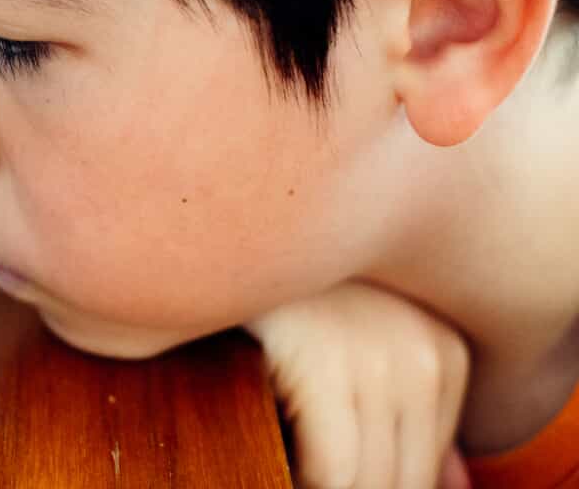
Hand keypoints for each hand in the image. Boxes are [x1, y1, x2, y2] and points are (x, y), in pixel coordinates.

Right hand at [247, 281, 471, 488]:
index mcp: (446, 351)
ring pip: (366, 482)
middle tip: (306, 448)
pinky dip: (299, 473)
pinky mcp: (324, 365)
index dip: (369, 476)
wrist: (238, 233)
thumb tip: (458, 485)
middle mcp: (425, 355)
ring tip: (289, 444)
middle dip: (350, 483)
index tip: (324, 446)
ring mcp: (378, 359)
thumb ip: (416, 413)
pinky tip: (276, 438)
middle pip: (402, 482)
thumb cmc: (296, 294)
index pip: (425, 470)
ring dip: (323, 480)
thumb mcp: (364, 344)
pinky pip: (330, 471)